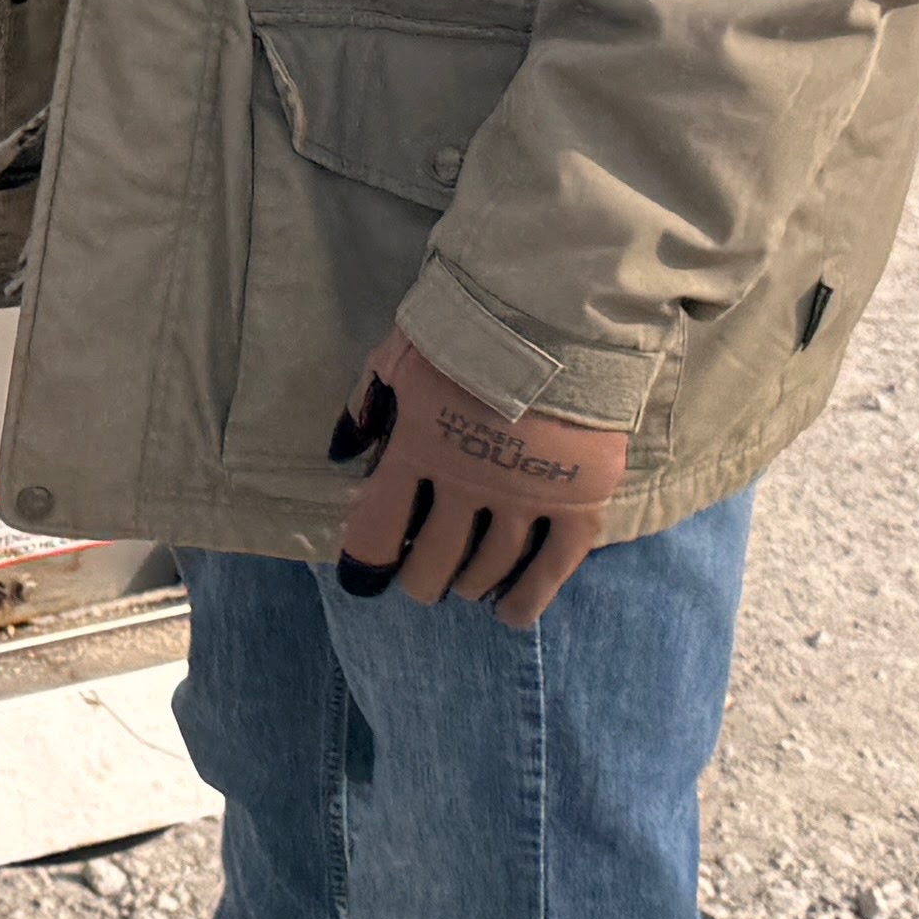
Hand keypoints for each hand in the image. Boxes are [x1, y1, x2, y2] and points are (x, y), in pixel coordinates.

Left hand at [328, 334, 626, 624]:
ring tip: (466, 586)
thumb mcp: (397, 354)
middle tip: (424, 580)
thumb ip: (365, 405)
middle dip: (422, 579)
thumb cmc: (469, 325)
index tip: (365, 579)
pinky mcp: (578, 500)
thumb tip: (340, 453)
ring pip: (489, 567)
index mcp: (416, 448)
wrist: (560, 306)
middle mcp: (466, 483)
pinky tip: (511, 612)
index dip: (367, 563)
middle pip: (434, 561)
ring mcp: (524, 496)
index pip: (378, 528)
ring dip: (471, 584)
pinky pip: (553, 567)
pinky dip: (529, 597)